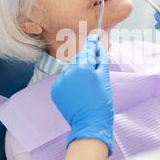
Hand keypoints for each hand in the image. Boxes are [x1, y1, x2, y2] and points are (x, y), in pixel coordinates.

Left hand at [51, 35, 114, 154]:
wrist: (90, 123)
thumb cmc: (101, 102)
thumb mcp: (104, 78)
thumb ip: (100, 59)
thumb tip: (98, 46)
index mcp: (82, 67)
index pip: (88, 49)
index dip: (92, 43)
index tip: (94, 36)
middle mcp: (68, 71)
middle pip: (79, 60)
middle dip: (86, 62)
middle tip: (95, 73)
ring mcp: (60, 81)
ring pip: (71, 71)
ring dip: (78, 74)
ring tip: (87, 88)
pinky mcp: (55, 91)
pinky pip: (64, 81)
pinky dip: (70, 84)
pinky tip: (78, 93)